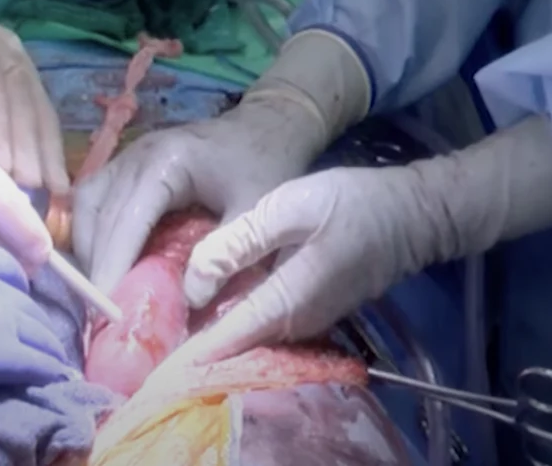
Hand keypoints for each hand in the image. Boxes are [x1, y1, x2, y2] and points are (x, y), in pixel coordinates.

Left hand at [0, 6, 68, 195]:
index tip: (3, 167)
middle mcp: (6, 50)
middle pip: (22, 100)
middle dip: (28, 147)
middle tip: (29, 189)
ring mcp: (24, 66)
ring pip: (40, 110)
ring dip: (48, 152)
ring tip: (54, 190)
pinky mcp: (31, 86)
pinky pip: (45, 118)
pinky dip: (51, 151)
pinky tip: (58, 181)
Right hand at [0, 246, 74, 408]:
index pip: (4, 266)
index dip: (13, 285)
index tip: (12, 300)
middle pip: (29, 304)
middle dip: (35, 324)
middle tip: (36, 343)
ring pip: (41, 335)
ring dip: (47, 351)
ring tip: (53, 367)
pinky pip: (37, 365)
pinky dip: (49, 373)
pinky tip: (57, 382)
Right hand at [72, 97, 322, 293]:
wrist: (269, 124)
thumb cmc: (265, 164)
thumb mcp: (254, 210)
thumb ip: (225, 254)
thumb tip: (189, 301)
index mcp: (165, 162)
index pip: (126, 219)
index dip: (113, 265)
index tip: (105, 310)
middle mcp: (135, 156)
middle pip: (97, 214)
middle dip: (95, 265)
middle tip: (99, 314)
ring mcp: (126, 159)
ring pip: (87, 207)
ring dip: (88, 251)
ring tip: (100, 294)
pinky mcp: (126, 168)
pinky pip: (95, 202)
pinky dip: (93, 235)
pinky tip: (104, 266)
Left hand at [165, 118, 551, 367]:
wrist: (411, 214)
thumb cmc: (351, 202)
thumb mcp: (289, 207)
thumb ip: (239, 244)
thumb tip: (193, 283)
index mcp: (285, 302)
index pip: (223, 341)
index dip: (181, 349)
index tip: (142, 347)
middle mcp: (292, 325)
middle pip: (230, 345)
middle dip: (186, 339)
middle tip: (139, 320)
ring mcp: (303, 322)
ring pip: (243, 336)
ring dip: (205, 328)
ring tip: (159, 309)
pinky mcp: (307, 311)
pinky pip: (258, 324)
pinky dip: (229, 317)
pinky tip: (203, 296)